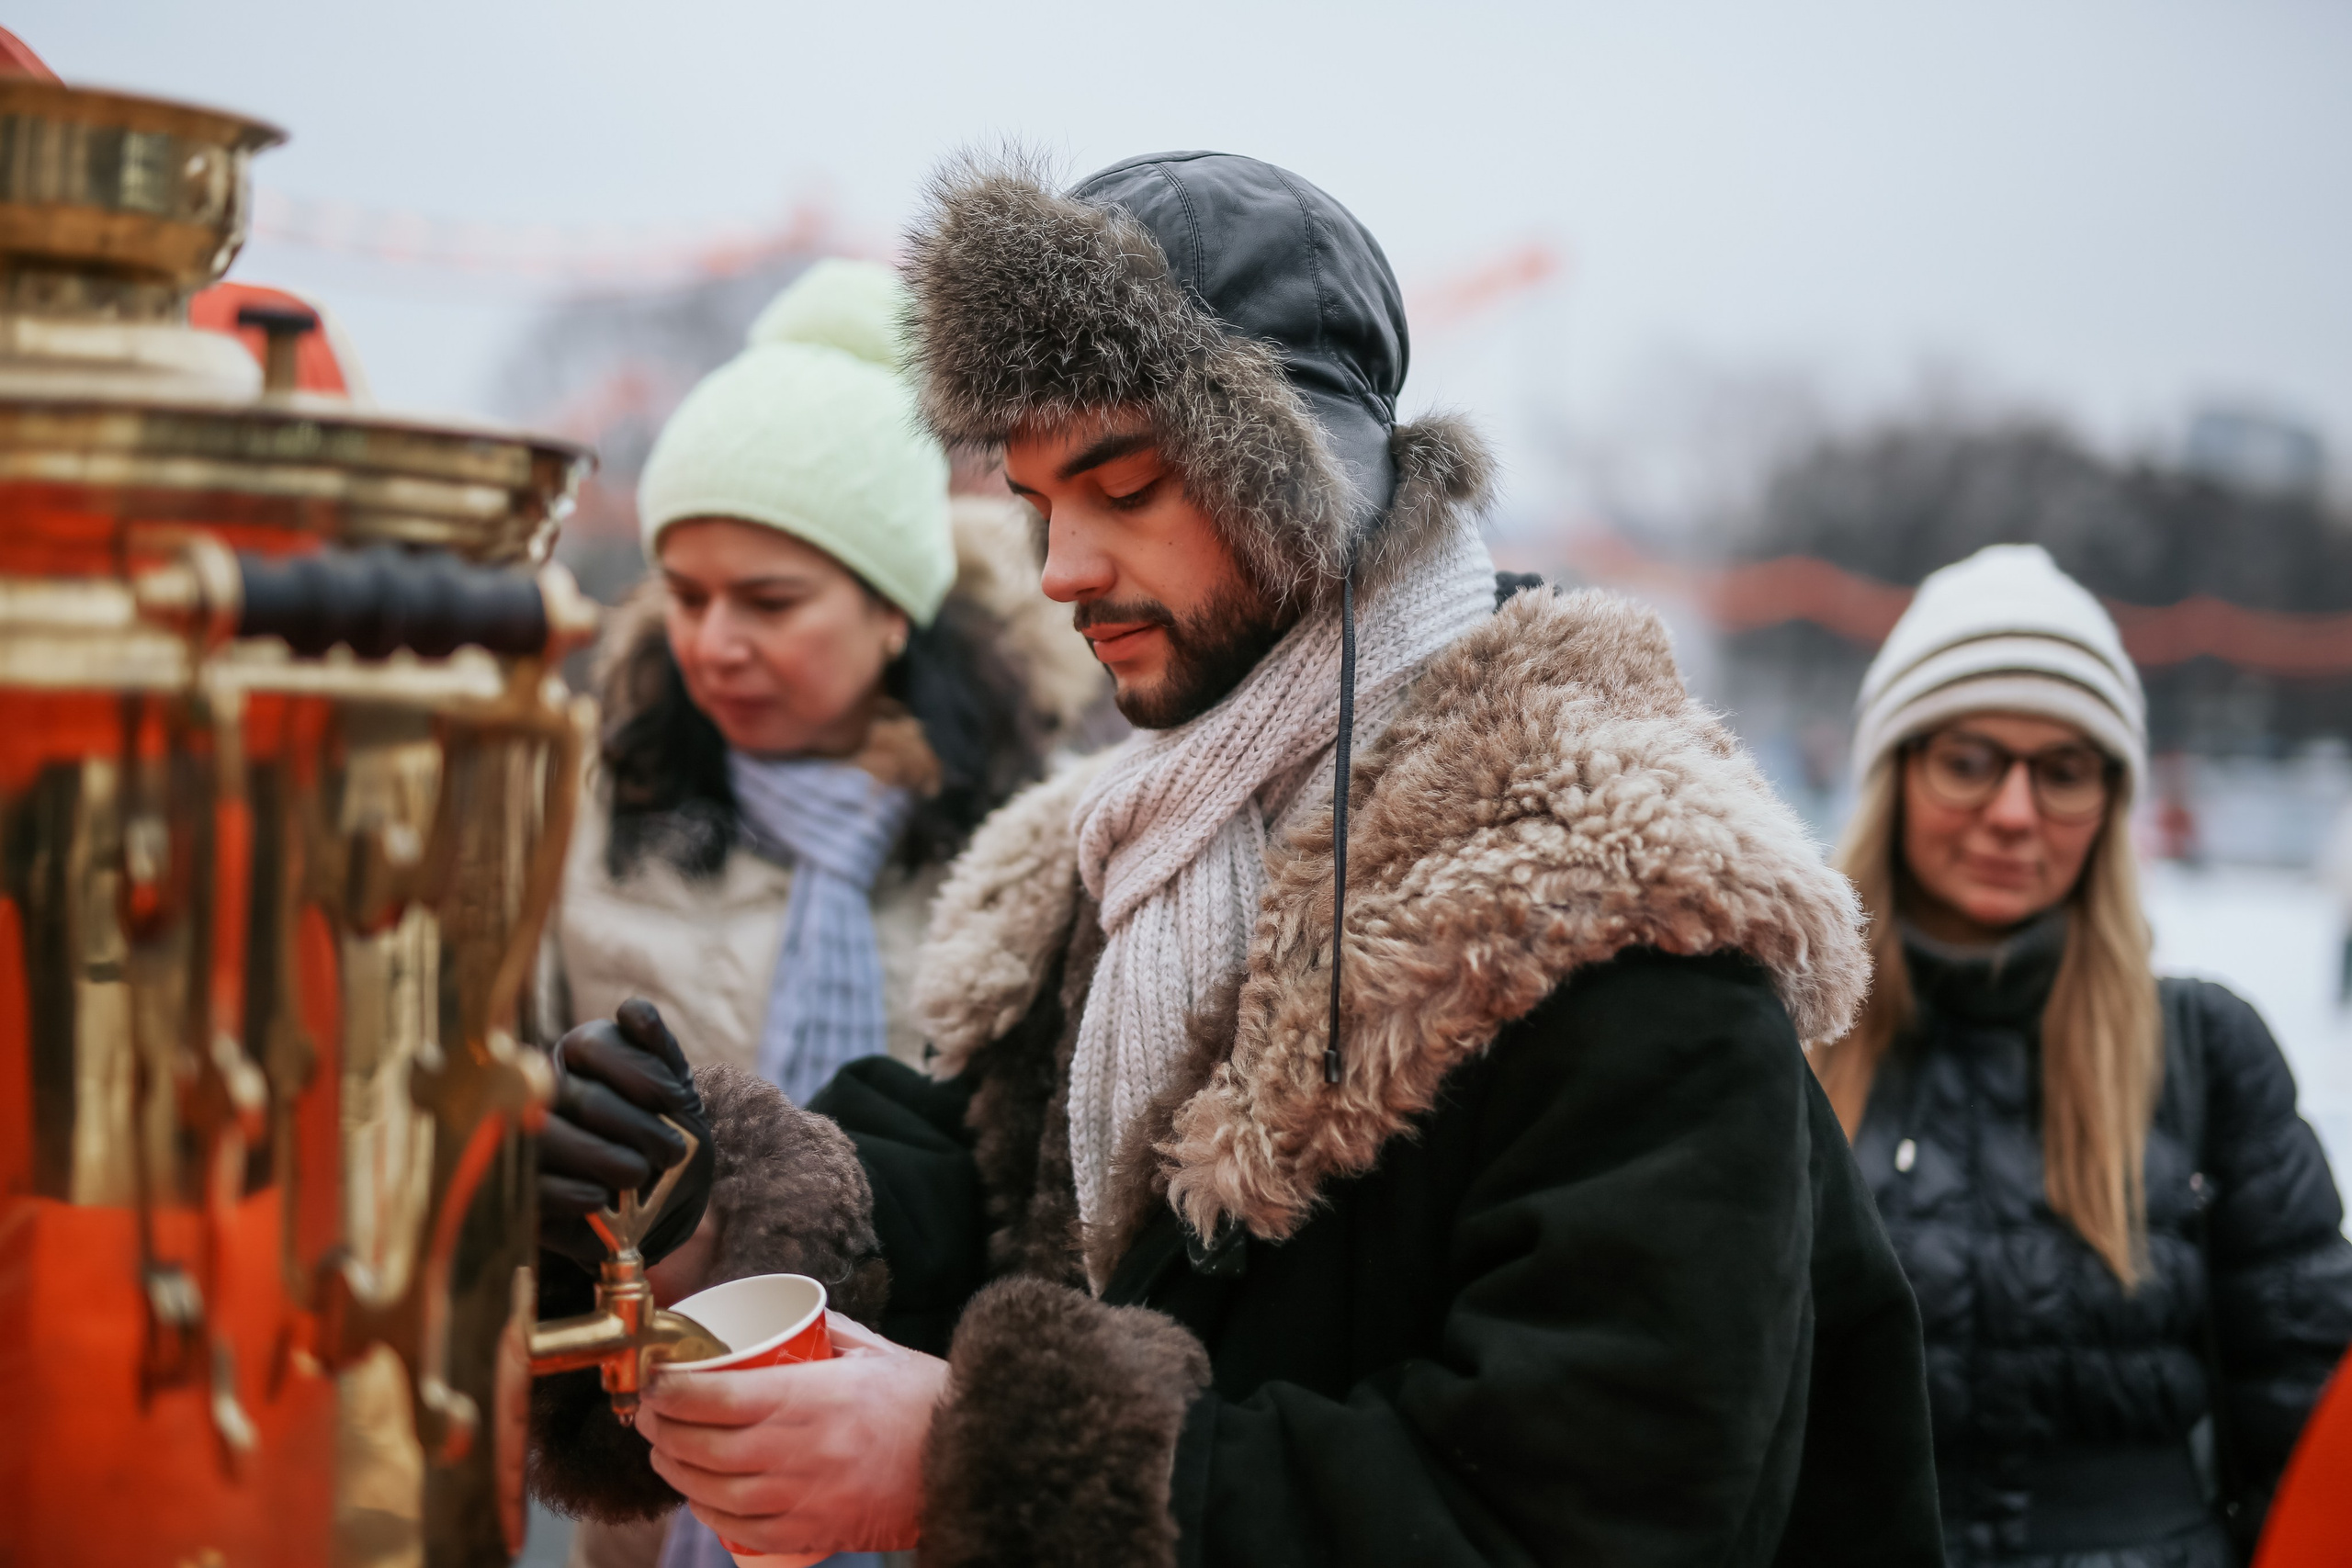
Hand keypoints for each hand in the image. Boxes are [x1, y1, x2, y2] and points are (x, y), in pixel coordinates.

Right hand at [539, 998, 713, 1269]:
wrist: (656, 1209)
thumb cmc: (661, 1139)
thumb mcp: (674, 1097)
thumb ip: (659, 1051)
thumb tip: (633, 1012)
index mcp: (580, 1055)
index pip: (594, 1044)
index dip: (641, 1073)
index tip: (676, 1101)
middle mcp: (543, 1088)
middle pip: (577, 1095)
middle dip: (635, 1126)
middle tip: (672, 1151)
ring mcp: (523, 1138)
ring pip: (546, 1137)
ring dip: (603, 1158)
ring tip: (640, 1174)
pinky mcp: (519, 1189)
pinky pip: (534, 1187)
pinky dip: (572, 1193)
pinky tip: (601, 1199)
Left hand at [638, 1314, 946, 1555]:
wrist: (968, 1461)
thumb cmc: (924, 1402)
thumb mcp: (875, 1352)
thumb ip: (828, 1330)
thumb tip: (789, 1315)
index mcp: (810, 1398)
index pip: (713, 1396)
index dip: (669, 1389)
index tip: (654, 1379)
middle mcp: (796, 1451)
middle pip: (700, 1444)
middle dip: (659, 1428)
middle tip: (648, 1412)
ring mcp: (800, 1497)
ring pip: (711, 1489)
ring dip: (674, 1469)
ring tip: (664, 1450)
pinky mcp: (809, 1531)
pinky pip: (739, 1528)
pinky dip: (707, 1511)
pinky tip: (699, 1493)